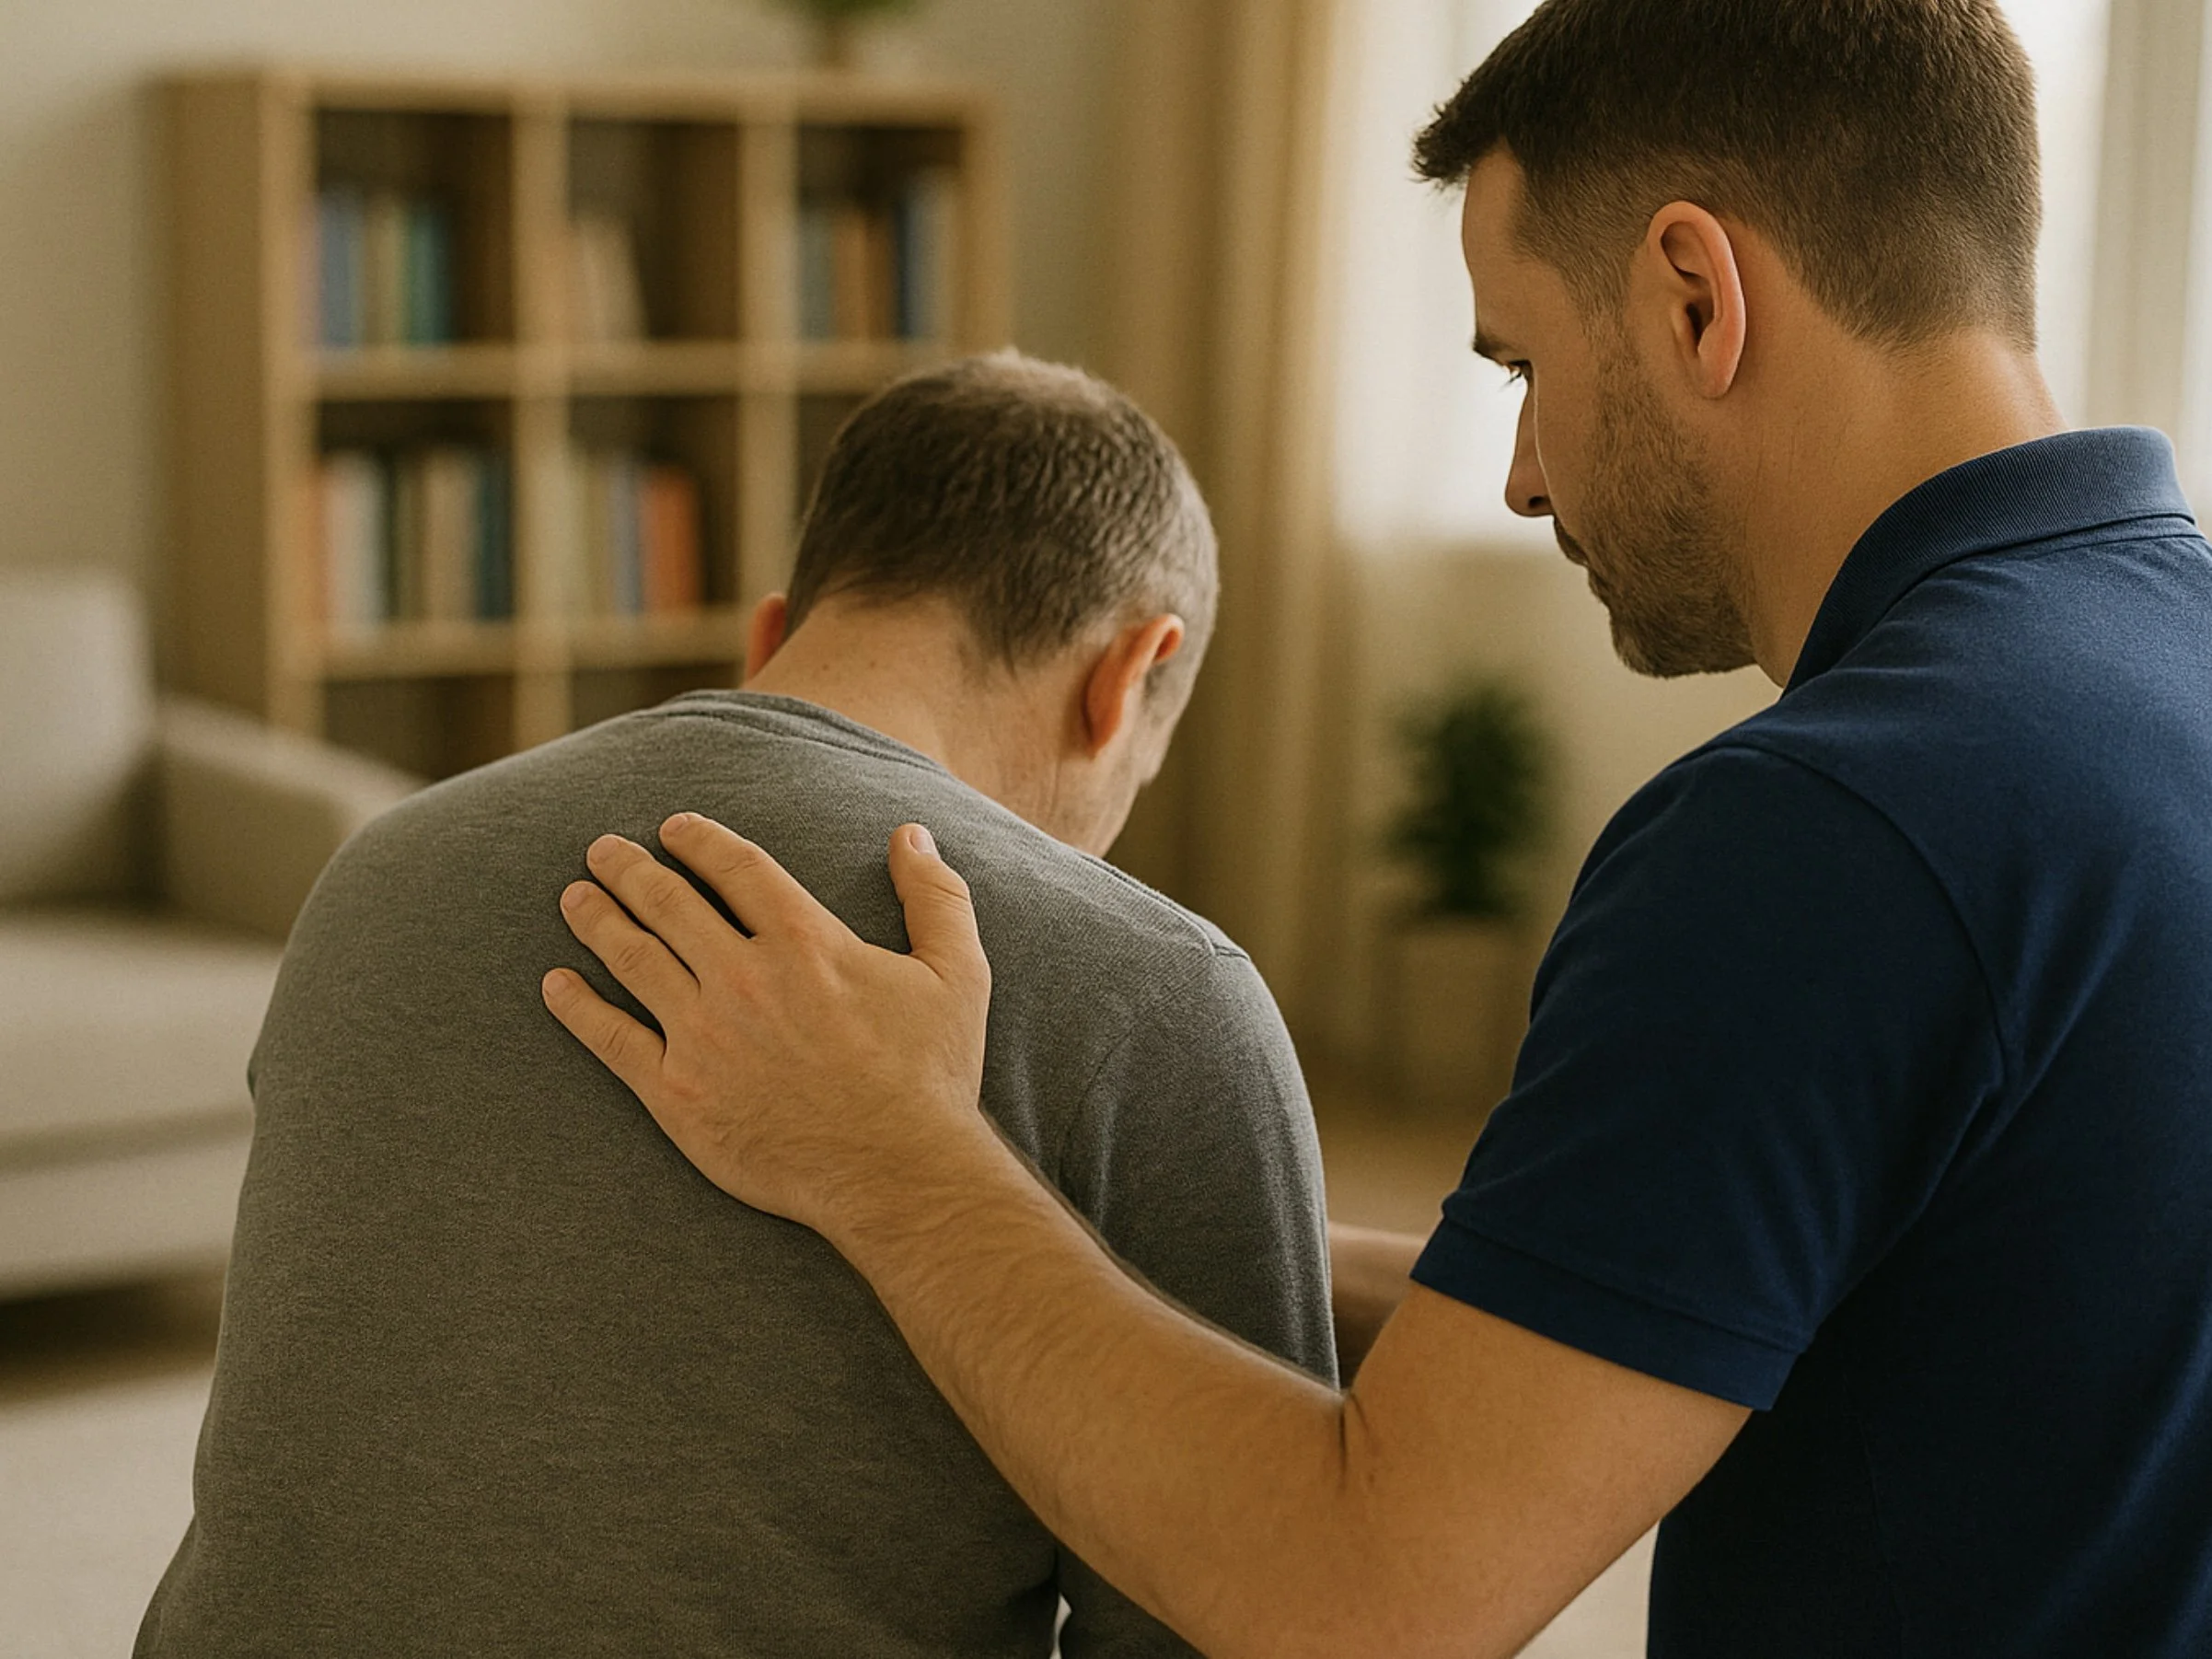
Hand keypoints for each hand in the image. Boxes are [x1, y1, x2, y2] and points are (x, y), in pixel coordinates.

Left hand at [541, 813, 993, 1235]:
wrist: (896, 1171)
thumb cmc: (931, 1074)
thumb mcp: (957, 972)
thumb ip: (936, 895)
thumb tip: (910, 832)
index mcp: (806, 940)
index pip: (736, 867)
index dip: (699, 840)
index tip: (673, 828)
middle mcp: (744, 977)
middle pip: (669, 902)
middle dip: (629, 868)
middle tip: (602, 849)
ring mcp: (703, 1035)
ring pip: (633, 959)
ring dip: (596, 920)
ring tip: (574, 897)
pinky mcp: (678, 1094)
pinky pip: (611, 1039)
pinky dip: (577, 1007)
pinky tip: (556, 985)